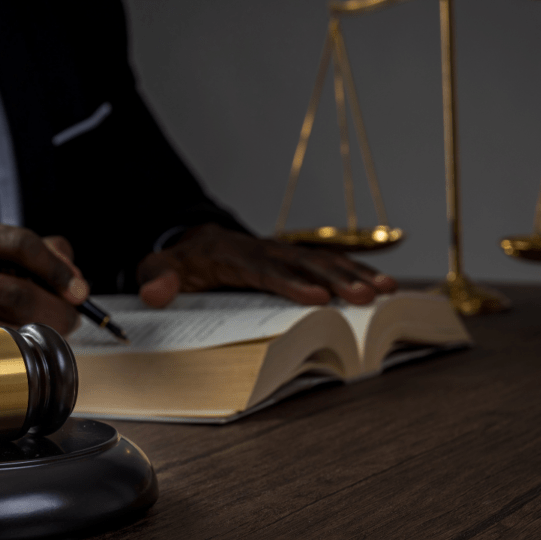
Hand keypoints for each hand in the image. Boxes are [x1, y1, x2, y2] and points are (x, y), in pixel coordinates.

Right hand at [0, 213, 88, 388]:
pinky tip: (12, 356)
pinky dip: (5, 358)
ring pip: (0, 330)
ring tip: (45, 340)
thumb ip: (27, 252)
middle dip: (56, 313)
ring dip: (36, 341)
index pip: (19, 243)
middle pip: (15, 293)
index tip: (78, 290)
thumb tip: (72, 275)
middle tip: (69, 323)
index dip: (58, 270)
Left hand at [137, 224, 396, 307]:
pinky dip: (356, 271)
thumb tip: (155, 293)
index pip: (262, 269)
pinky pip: (328, 264)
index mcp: (229, 254)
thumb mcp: (158, 268)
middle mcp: (261, 249)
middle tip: (365, 297)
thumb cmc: (179, 263)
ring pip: (321, 261)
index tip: (315, 297)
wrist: (191, 242)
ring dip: (354, 275)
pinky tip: (383, 285)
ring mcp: (280, 253)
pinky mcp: (294, 261)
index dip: (288, 282)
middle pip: (302, 264)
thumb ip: (156, 279)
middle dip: (336, 279)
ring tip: (385, 291)